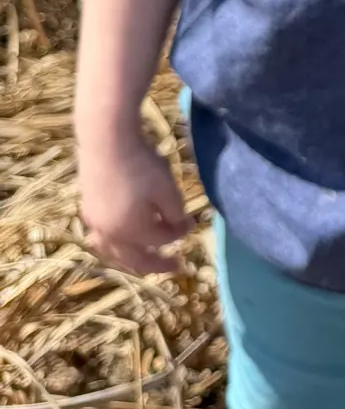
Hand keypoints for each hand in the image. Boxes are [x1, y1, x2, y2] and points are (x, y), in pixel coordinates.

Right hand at [77, 128, 192, 273]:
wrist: (107, 141)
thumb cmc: (141, 166)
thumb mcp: (168, 191)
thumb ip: (176, 215)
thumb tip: (181, 228)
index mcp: (130, 231)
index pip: (161, 241)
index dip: (180, 234)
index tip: (193, 223)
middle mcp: (108, 234)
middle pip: (134, 259)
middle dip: (156, 264)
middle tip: (175, 267)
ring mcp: (93, 223)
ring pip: (114, 252)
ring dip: (132, 258)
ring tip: (146, 258)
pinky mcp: (87, 209)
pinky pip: (102, 239)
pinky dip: (117, 245)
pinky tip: (123, 238)